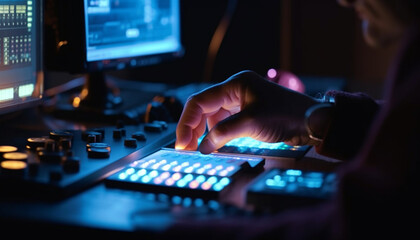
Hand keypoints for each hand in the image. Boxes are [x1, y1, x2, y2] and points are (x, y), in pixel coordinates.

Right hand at [175, 70, 319, 153]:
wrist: (311, 122)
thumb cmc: (286, 115)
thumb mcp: (251, 123)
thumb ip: (223, 133)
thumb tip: (202, 146)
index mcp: (234, 84)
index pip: (200, 101)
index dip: (187, 122)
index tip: (182, 142)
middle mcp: (235, 90)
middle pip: (204, 108)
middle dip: (193, 128)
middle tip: (186, 148)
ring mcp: (241, 101)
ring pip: (212, 116)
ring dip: (204, 131)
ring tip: (199, 148)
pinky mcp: (246, 113)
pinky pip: (224, 122)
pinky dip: (217, 134)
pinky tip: (214, 144)